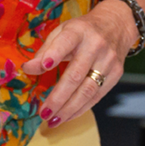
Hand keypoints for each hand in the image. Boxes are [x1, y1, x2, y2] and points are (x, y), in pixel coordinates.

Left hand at [22, 4, 134, 126]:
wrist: (117, 25)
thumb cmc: (83, 30)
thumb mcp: (63, 31)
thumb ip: (45, 50)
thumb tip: (28, 68)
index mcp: (79, 30)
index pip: (66, 41)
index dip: (55, 53)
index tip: (45, 65)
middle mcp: (95, 45)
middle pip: (76, 74)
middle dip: (58, 97)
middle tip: (43, 113)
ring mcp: (108, 61)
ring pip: (88, 90)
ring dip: (69, 109)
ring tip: (53, 120)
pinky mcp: (116, 74)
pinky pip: (97, 96)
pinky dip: (81, 109)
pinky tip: (67, 116)